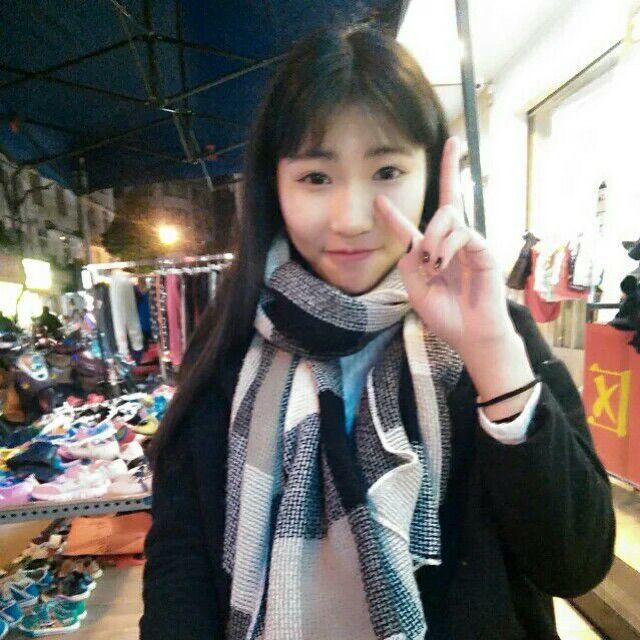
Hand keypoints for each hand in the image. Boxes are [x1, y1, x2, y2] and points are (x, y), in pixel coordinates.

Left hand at [374, 137, 513, 356]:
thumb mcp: (415, 289)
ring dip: (434, 237)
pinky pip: (463, 234)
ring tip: (431, 263)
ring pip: (449, 216)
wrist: (469, 335)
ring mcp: (469, 244)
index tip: (378, 197)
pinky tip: (442, 266)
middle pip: (450, 198)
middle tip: (453, 142)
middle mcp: (451, 242)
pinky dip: (447, 247)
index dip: (395, 213)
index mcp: (431, 252)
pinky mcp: (484, 250)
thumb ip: (409, 262)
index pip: (413, 226)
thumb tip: (412, 239)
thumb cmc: (445, 315)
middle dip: (450, 168)